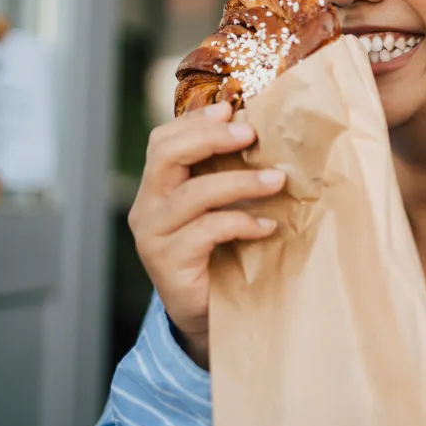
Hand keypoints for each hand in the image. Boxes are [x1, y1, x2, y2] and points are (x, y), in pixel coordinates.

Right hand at [127, 102, 285, 368]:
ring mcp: (154, 236)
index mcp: (157, 187)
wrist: (207, 314)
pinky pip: (207, 231)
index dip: (195, 122)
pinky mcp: (169, 263)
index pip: (162, 140)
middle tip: (251, 134)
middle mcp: (147, 207)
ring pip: (193, 194)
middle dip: (210, 138)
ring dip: (240, 182)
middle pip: (166, 155)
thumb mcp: (221, 207)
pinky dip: (242, 223)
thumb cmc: (220, 253)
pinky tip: (267, 226)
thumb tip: (268, 137)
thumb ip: (228, 175)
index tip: (231, 111)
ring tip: (278, 180)